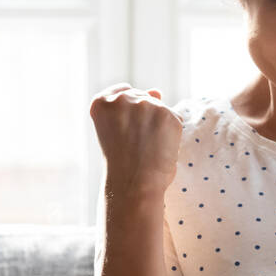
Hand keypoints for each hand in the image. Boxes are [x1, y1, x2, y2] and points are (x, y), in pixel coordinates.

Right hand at [89, 83, 182, 197]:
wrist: (134, 185)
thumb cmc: (123, 163)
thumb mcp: (117, 130)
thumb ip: (132, 106)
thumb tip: (157, 90)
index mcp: (101, 102)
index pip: (121, 92)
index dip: (128, 113)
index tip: (126, 129)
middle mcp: (122, 98)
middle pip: (142, 98)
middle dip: (144, 119)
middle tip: (137, 145)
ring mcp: (146, 104)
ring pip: (159, 109)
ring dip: (158, 126)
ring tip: (147, 148)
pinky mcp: (167, 114)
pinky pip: (174, 119)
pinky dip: (172, 134)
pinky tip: (161, 148)